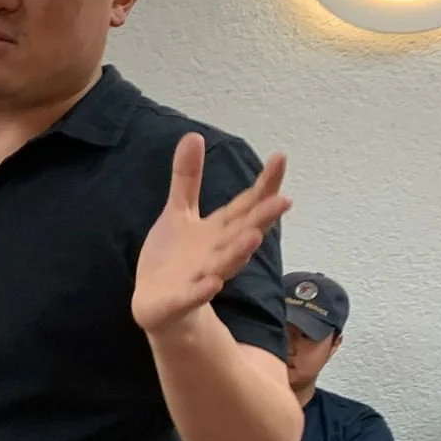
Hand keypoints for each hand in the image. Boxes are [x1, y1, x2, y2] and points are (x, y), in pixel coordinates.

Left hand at [132, 134, 289, 337]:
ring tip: (253, 238)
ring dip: (240, 253)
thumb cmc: (175, 258)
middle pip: (244, 233)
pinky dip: (202, 291)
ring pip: (225, 264)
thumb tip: (193, 135)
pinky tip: (212, 283)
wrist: (157, 305)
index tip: (281, 157)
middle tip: (283, 200)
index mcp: (219, 231)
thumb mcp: (178, 213)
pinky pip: (193, 297)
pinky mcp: (180, 300)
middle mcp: (218, 253)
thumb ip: (188, 179)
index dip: (264, 184)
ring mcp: (202, 277)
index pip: (246, 204)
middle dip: (262, 218)